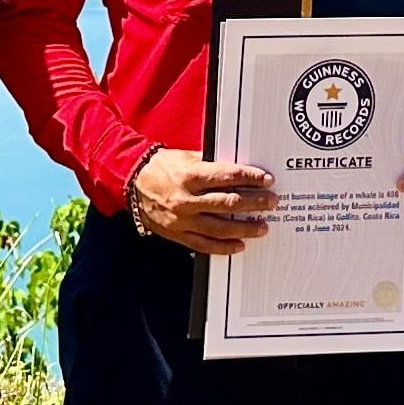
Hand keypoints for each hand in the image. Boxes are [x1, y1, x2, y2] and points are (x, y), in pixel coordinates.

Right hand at [128, 146, 277, 254]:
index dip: (250, 177)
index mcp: (190, 175)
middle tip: (271, 202)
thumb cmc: (162, 167)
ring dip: (244, 228)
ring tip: (262, 226)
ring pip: (219, 228)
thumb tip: (239, 171)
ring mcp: (182, 219)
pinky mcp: (177, 234)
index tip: (266, 179)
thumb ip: (211, 165)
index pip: (227, 176)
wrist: (132, 182)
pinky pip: (204, 245)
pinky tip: (239, 245)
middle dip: (254, 202)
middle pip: (228, 202)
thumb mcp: (187, 158)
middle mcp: (186, 199)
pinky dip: (223, 247)